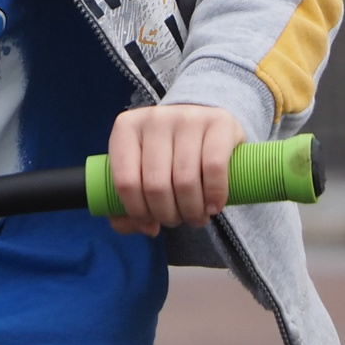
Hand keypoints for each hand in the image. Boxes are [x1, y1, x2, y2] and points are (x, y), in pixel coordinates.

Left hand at [106, 104, 245, 235]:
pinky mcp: (219, 121)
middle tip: (177, 221)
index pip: (125, 182)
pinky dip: (214, 195)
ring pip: (185, 180)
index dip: (138, 212)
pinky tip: (214, 207)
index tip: (152, 223)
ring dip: (192, 212)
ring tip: (196, 218)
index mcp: (126, 128)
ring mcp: (187, 116)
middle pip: (156, 185)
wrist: (204, 122)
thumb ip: (128, 204)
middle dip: (168, 215)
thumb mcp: (141, 170)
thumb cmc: (167, 153)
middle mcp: (155, 118)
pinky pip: (214, 167)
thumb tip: (145, 228)